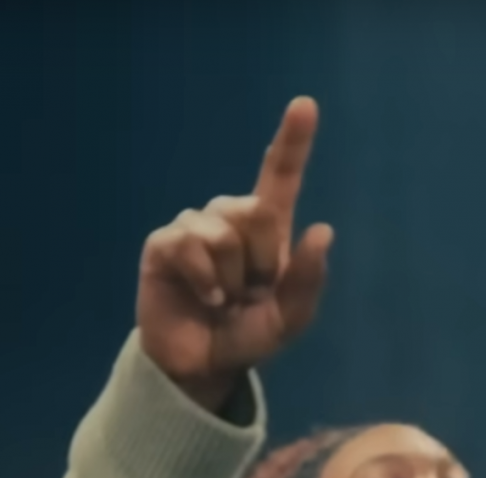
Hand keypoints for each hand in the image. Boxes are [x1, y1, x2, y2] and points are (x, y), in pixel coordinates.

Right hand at [138, 98, 332, 407]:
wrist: (203, 365)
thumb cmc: (247, 335)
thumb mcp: (289, 319)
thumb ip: (308, 281)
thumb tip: (322, 230)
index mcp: (266, 230)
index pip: (279, 177)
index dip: (292, 141)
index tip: (304, 104)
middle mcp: (229, 219)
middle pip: (254, 209)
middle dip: (259, 260)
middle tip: (248, 292)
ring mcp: (193, 228)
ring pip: (222, 231)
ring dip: (230, 276)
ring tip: (223, 298)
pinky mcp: (163, 244)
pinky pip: (189, 244)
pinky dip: (204, 277)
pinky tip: (204, 296)